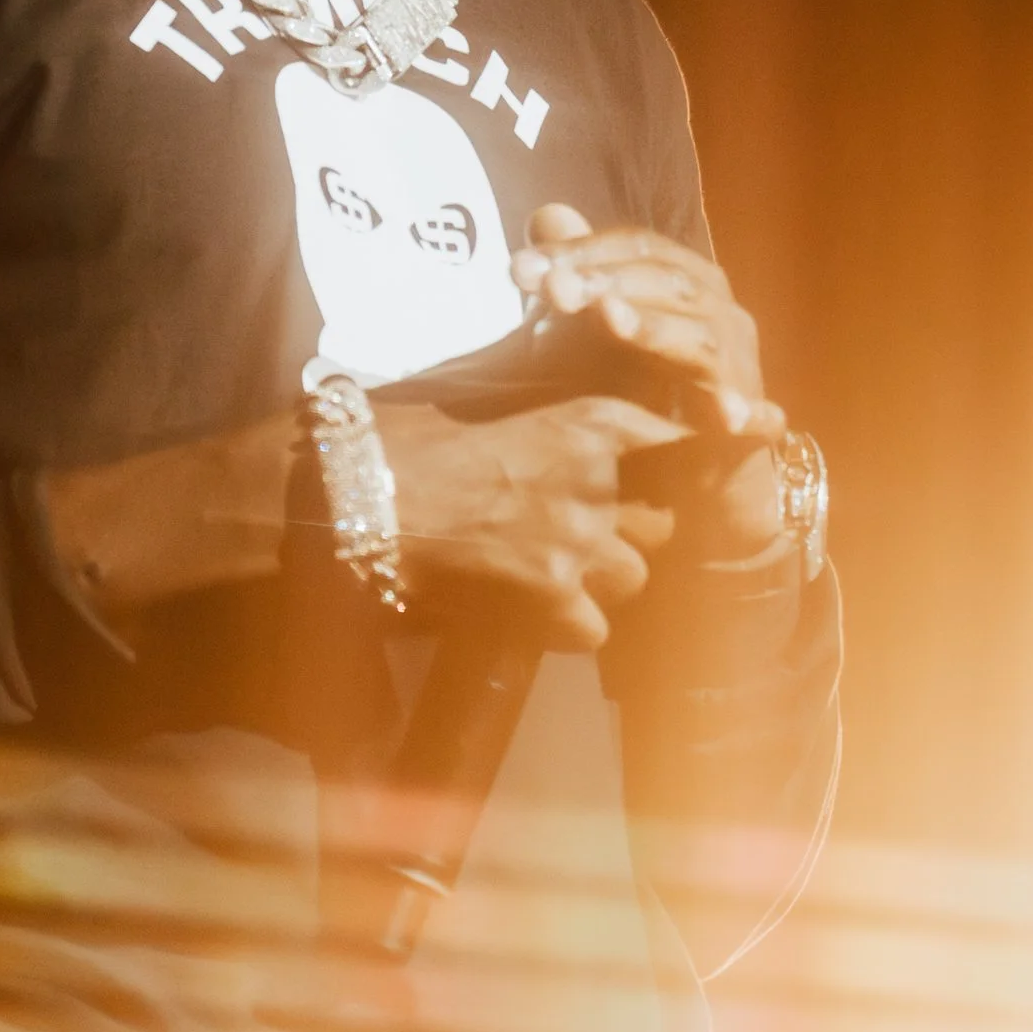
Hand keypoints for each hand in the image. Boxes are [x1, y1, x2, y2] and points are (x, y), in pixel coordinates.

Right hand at [373, 389, 684, 650]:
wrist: (351, 495)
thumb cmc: (402, 438)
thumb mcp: (485, 402)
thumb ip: (543, 416)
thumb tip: (567, 426)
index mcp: (588, 421)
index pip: (676, 440)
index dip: (681, 459)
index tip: (674, 474)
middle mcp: (598, 480)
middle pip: (661, 523)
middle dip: (630, 532)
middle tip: (585, 534)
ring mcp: (580, 542)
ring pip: (633, 577)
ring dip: (600, 581)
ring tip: (551, 576)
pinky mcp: (552, 598)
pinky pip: (594, 629)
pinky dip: (567, 627)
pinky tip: (528, 612)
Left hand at [510, 206, 787, 556]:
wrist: (692, 469)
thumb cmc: (636, 388)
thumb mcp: (590, 330)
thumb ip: (573, 275)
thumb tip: (545, 215)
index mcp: (683, 279)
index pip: (634, 247)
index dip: (579, 252)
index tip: (519, 270)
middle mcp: (718, 311)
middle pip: (665, 280)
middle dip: (603, 281)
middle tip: (553, 289)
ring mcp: (741, 364)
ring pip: (699, 336)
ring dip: (654, 326)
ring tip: (611, 318)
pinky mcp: (754, 423)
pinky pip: (756, 414)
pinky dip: (746, 411)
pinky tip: (728, 417)